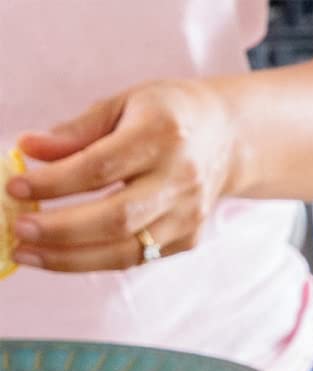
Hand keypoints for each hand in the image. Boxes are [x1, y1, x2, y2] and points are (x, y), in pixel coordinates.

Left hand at [8, 81, 239, 272]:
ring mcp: (188, 217)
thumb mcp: (121, 105)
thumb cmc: (166, 116)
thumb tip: (28, 149)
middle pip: (116, 218)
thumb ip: (77, 131)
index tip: (15, 187)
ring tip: (28, 253)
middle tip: (18, 229)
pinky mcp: (188, 240)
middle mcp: (179, 181)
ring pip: (126, 250)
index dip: (54, 182)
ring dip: (71, 256)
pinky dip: (94, 259)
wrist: (228, 141)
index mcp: (161, 137)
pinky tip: (61, 255)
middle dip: (61, 229)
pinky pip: (136, 257)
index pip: (100, 168)